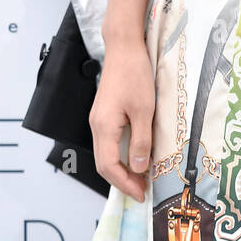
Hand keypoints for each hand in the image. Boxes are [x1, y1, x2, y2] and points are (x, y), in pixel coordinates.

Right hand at [89, 36, 154, 202]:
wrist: (124, 47)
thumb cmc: (135, 74)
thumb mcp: (144, 109)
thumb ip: (141, 140)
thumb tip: (139, 167)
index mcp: (104, 127)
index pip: (108, 167)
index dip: (124, 184)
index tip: (140, 194)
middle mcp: (96, 126)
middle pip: (103, 164)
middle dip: (122, 181)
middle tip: (142, 190)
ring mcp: (98, 119)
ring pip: (106, 154)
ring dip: (121, 169)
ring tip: (141, 177)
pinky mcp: (104, 113)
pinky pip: (109, 142)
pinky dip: (120, 155)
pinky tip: (134, 155)